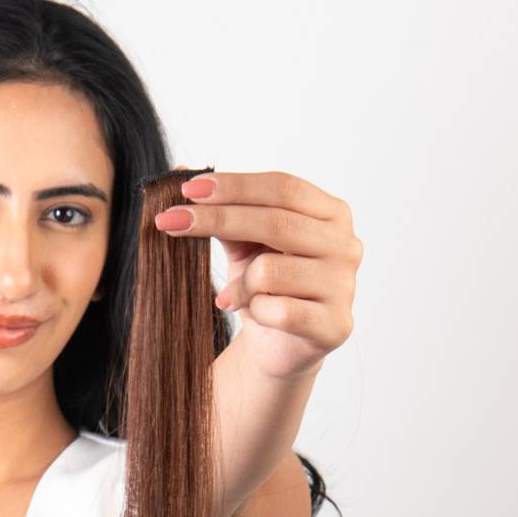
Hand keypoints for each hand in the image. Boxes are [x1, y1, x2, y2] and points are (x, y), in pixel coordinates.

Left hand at [154, 169, 360, 380]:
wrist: (279, 345)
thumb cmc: (265, 286)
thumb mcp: (244, 242)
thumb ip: (224, 208)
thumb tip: (182, 171)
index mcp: (331, 213)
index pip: (283, 187)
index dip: (235, 186)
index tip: (188, 189)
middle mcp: (346, 244)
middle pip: (276, 221)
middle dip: (217, 219)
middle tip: (171, 222)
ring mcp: (344, 286)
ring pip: (270, 271)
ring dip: (239, 283)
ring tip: (231, 296)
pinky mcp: (335, 325)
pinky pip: (278, 311)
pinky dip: (253, 310)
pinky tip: (249, 313)